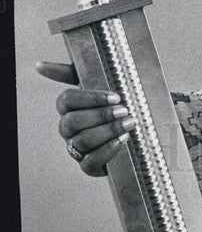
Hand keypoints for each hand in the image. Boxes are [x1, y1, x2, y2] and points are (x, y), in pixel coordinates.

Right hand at [36, 61, 134, 176]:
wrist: (131, 128)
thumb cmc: (111, 103)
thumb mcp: (96, 83)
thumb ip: (70, 72)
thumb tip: (39, 66)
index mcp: (68, 108)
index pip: (66, 100)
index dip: (90, 98)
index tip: (116, 96)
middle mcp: (68, 129)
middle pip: (72, 122)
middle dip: (101, 116)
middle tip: (124, 110)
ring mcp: (76, 148)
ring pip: (82, 141)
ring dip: (108, 131)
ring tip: (129, 123)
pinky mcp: (88, 166)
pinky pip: (90, 162)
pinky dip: (108, 150)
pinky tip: (123, 139)